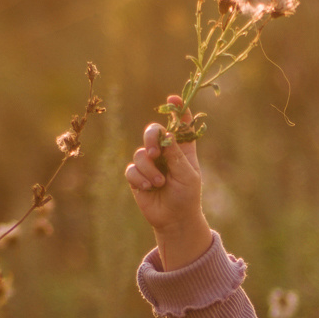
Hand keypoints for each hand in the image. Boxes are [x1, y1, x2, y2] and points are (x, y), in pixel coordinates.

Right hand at [125, 96, 211, 269]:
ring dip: (149, 169)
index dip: (177, 109)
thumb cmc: (187, 196)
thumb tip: (164, 134)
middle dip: (151, 138)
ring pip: (140, 153)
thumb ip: (175, 154)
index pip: (180, 124)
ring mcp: (149, 164)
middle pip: (153, 131)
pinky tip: (148, 188)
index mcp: (182, 149)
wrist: (175, 219)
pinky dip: (140, 178)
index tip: (173, 99)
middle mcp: (164, 152)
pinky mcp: (137, 176)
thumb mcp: (187, 174)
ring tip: (159, 183)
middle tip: (155, 152)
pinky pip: (132, 169)